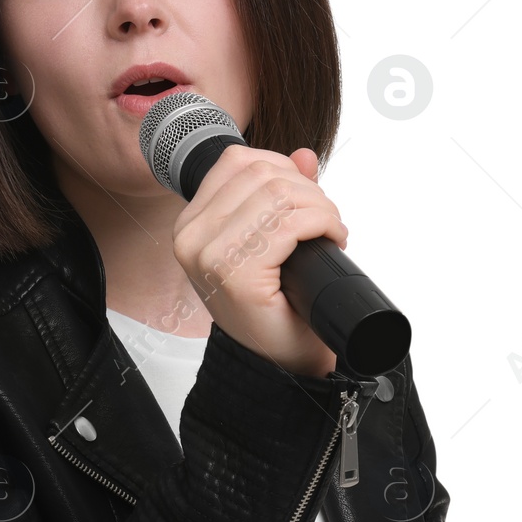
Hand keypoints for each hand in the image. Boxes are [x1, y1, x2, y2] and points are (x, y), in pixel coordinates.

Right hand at [171, 145, 344, 379]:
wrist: (281, 366)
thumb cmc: (273, 312)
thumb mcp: (270, 243)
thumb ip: (280, 195)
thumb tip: (304, 156)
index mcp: (191, 226)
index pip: (237, 161)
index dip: (283, 169)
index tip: (304, 198)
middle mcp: (191, 237)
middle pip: (262, 172)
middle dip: (307, 189)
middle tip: (324, 221)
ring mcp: (210, 255)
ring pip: (280, 192)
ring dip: (320, 206)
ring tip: (328, 231)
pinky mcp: (236, 272)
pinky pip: (291, 222)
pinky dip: (323, 223)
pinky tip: (331, 240)